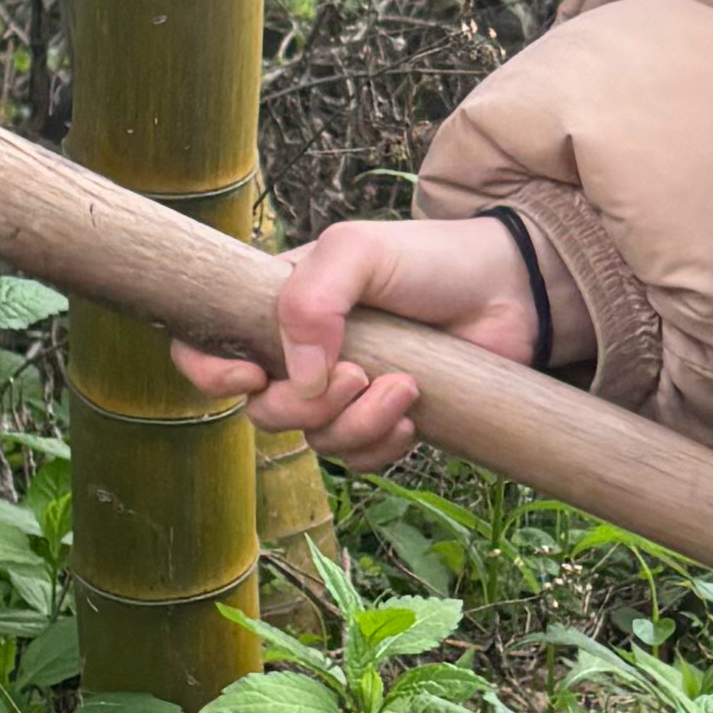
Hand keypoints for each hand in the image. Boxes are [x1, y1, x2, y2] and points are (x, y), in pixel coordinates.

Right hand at [170, 214, 540, 474]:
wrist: (509, 292)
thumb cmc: (428, 260)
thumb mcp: (358, 251)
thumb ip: (311, 299)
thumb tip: (295, 378)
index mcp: (276, 307)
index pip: (202, 347)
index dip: (208, 372)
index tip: (253, 374)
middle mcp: (299, 354)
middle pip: (262, 411)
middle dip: (306, 408)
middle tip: (359, 373)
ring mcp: (340, 392)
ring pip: (313, 442)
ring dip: (357, 425)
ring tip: (404, 387)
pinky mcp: (382, 422)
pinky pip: (357, 461)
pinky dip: (382, 446)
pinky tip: (413, 414)